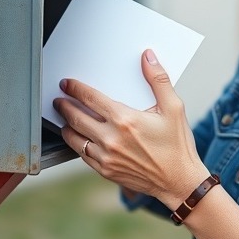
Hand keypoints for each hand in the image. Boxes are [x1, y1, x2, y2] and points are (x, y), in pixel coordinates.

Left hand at [54, 49, 209, 209]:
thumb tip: (147, 57)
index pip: (90, 98)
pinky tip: (78, 138)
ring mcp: (106, 157)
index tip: (67, 84)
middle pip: (76, 117)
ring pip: (74, 138)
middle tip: (59, 100)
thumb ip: (158, 79)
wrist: (179, 181)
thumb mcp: (174, 108)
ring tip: (65, 119)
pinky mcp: (106, 171)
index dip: (75, 88)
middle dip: (64, 106)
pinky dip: (76, 144)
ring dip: (66, 126)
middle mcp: (112, 139)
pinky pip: (82, 155)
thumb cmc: (177, 145)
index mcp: (125, 120)